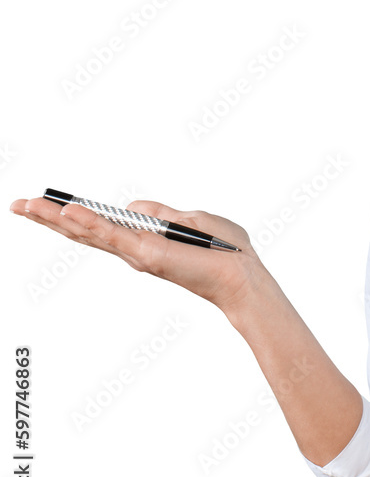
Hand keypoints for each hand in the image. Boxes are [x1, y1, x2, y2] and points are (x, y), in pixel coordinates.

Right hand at [10, 195, 264, 314]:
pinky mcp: (147, 254)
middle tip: (18, 204)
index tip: (44, 203)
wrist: (241, 273)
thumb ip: (158, 213)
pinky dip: (91, 223)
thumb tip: (133, 207)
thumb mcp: (188, 219)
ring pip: (90, 233)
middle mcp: (133, 249)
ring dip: (58, 219)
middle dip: (49, 218)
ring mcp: (137, 253)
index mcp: (141, 240)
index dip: (71, 215)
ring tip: (28, 207)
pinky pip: (114, 236)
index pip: (97, 226)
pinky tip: (69, 213)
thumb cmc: (222, 249)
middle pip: (83, 231)